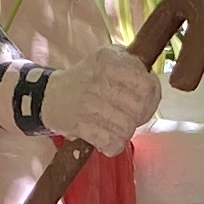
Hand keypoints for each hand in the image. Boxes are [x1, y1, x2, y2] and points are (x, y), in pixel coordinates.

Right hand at [28, 39, 161, 151]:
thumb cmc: (87, 78)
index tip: (143, 99)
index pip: (147, 85)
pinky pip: (113, 143)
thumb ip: (133, 65)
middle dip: (138, 116)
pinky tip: (105, 136)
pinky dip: (112, 144)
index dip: (151, 97)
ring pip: (127, 128)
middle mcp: (99, 80)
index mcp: (109, 60)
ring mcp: (89, 104)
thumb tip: (153, 85)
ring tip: (114, 125)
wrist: (50, 96)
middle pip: (140, 109)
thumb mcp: (107, 58)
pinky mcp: (81, 126)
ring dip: (124, 131)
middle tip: (128, 115)